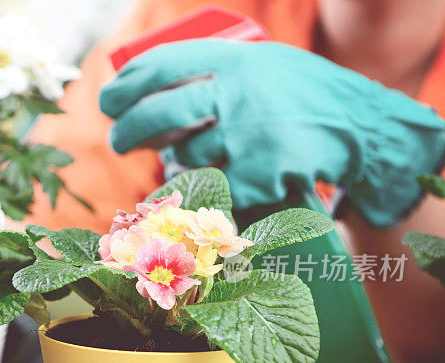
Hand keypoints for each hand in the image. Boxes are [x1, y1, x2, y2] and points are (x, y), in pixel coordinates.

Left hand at [99, 40, 444, 226]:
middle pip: (159, 115)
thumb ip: (214, 73)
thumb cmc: (299, 96)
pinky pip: (213, 192)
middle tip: (119, 141)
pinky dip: (208, 194)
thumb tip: (144, 92)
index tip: (109, 101)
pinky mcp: (259, 174)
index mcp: (233, 58)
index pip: (159, 65)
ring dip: (182, 164)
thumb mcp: (260, 64)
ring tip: (200, 158)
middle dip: (128, 132)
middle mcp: (236, 92)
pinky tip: (223, 186)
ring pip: (187, 159)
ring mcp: (247, 135)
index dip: (125, 86)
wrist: (362, 127)